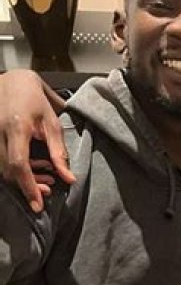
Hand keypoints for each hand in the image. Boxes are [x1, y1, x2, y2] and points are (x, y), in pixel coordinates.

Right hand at [0, 70, 73, 212]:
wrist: (9, 80)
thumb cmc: (33, 98)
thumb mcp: (51, 121)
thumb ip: (59, 152)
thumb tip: (69, 179)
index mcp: (16, 127)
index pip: (19, 164)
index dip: (28, 187)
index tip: (38, 204)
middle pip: (9, 172)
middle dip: (28, 186)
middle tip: (48, 190)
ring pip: (2, 170)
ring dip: (22, 180)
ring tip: (44, 177)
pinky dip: (14, 170)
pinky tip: (31, 167)